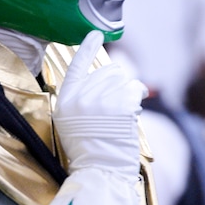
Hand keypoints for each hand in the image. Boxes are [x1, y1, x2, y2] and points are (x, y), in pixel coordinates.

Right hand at [53, 30, 146, 179]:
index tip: (95, 34)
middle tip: (115, 108)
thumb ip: (83, 99)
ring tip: (121, 116)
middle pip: (108, 71)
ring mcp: (101, 99)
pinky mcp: (121, 104)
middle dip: (116, 84)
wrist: (100, 170)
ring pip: (124, 79)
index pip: (76, 67)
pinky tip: (131, 114)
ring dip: (127, 93)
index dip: (87, 49)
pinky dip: (138, 97)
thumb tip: (108, 78)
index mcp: (65, 100)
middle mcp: (81, 96)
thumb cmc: (88, 151)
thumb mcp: (71, 123)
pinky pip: (136, 88)